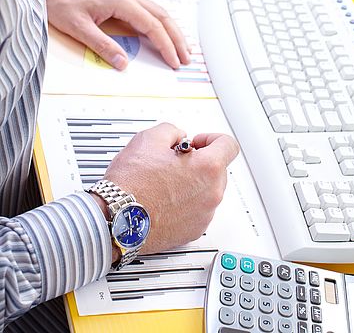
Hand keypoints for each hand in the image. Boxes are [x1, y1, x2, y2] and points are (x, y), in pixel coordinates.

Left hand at [41, 0, 189, 68]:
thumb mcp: (77, 26)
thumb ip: (102, 45)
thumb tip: (122, 62)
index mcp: (121, 1)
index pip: (152, 26)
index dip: (166, 45)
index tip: (173, 60)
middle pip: (163, 17)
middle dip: (177, 38)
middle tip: (186, 57)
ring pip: (158, 12)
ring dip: (171, 30)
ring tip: (180, 47)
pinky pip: (148, 10)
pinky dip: (160, 23)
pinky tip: (161, 32)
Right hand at [99, 123, 238, 255]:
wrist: (116, 219)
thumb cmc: (131, 184)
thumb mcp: (150, 138)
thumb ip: (173, 131)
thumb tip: (179, 137)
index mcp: (208, 168)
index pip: (228, 145)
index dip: (211, 139)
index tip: (198, 142)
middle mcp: (212, 193)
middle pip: (218, 169)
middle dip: (199, 162)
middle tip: (175, 162)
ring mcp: (204, 214)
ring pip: (208, 191)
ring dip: (193, 183)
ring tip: (166, 182)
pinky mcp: (193, 231)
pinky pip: (198, 210)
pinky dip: (187, 204)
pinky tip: (165, 199)